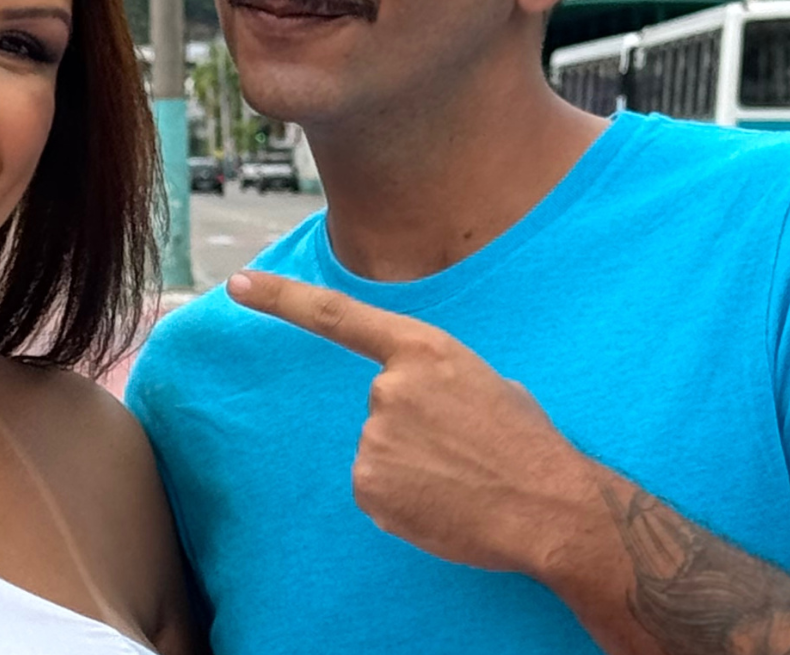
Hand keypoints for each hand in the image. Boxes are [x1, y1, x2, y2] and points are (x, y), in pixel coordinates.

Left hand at [227, 270, 605, 577]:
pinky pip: (377, 490)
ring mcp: (373, 437)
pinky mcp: (368, 485)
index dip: (281, 298)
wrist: (551, 507)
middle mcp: (388, 388)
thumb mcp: (486, 383)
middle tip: (464, 451)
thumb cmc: (528, 444)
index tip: (238, 283)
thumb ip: (435, 379)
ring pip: (379, 452)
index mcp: (423, 350)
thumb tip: (417, 403)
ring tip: (460, 478)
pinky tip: (443, 503)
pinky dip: (404, 501)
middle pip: (380, 407)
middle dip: (415, 430)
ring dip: (411, 467)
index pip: (337, 316)